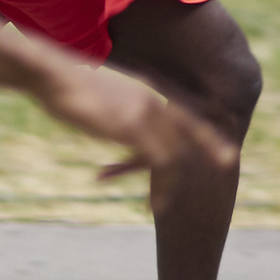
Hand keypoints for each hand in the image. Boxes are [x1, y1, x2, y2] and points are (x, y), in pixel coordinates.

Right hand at [28, 62, 235, 197]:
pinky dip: (160, 187)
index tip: (223, 144)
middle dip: (210, 149)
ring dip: (171, 184)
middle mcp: (153, 100)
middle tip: (228, 164)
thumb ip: (115, 108)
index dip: (206, 131)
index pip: (186, 113)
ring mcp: (145, 113)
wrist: (51, 73)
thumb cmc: (63, 83)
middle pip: (191, 132)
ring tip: (163, 206)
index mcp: (146, 90)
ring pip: (176, 154)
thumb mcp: (98, 95)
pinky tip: (151, 204)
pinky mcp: (134, 128)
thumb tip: (113, 121)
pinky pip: (160, 162)